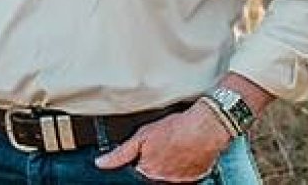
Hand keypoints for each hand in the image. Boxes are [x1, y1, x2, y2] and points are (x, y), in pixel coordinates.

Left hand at [94, 103, 230, 182]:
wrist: (205, 128)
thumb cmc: (176, 128)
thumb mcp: (142, 136)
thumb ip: (121, 153)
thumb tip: (101, 163)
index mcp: (147, 170)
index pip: (137, 169)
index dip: (141, 157)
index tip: (148, 149)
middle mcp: (162, 180)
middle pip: (152, 173)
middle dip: (154, 160)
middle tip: (164, 145)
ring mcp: (179, 180)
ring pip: (168, 174)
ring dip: (169, 164)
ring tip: (175, 147)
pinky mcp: (195, 178)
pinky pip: (184, 175)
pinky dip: (183, 166)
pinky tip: (185, 152)